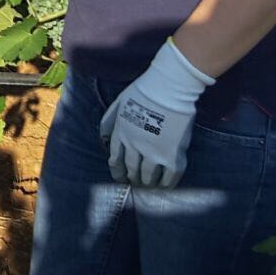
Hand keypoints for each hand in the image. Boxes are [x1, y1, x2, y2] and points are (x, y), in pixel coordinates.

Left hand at [98, 39, 213, 188]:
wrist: (169, 88)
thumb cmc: (144, 91)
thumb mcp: (119, 103)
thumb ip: (110, 121)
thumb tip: (103, 137)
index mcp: (120, 134)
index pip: (115, 159)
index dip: (118, 171)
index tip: (121, 177)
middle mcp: (134, 146)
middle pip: (131, 170)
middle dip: (132, 178)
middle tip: (136, 183)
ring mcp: (153, 153)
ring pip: (148, 176)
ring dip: (147, 183)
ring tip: (149, 185)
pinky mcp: (172, 157)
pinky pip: (169, 177)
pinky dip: (166, 184)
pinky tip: (165, 186)